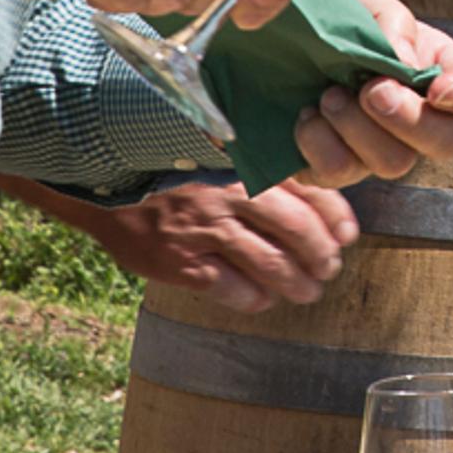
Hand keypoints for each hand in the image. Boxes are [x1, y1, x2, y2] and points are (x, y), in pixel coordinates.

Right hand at [0, 174, 359, 310]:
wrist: (105, 184)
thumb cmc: (172, 169)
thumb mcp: (218, 153)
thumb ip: (262, 168)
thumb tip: (317, 200)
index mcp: (243, 161)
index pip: (310, 190)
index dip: (336, 218)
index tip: (347, 236)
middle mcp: (228, 192)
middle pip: (298, 232)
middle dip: (322, 258)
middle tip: (328, 270)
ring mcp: (204, 230)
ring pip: (272, 265)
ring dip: (297, 285)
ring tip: (307, 292)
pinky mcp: (182, 263)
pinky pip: (234, 290)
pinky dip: (255, 298)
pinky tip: (261, 299)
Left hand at [288, 0, 452, 187]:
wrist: (268, 41)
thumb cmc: (327, 16)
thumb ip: (390, 19)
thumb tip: (407, 63)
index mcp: (434, 67)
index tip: (440, 90)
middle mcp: (416, 115)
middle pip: (449, 141)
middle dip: (411, 120)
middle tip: (373, 91)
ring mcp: (377, 147)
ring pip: (395, 162)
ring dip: (359, 128)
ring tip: (330, 94)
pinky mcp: (335, 167)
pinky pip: (340, 172)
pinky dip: (320, 141)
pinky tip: (306, 114)